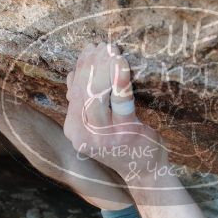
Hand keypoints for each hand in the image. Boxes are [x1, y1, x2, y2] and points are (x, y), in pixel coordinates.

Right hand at [64, 43, 167, 183]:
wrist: (145, 171)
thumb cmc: (124, 144)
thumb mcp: (98, 125)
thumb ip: (84, 103)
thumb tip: (72, 75)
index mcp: (74, 130)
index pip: (73, 91)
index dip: (81, 67)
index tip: (90, 49)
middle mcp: (83, 134)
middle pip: (83, 90)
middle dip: (92, 63)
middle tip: (104, 46)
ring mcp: (104, 136)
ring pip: (96, 94)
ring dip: (104, 68)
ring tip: (112, 50)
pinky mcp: (125, 133)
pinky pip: (120, 102)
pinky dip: (119, 80)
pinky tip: (122, 63)